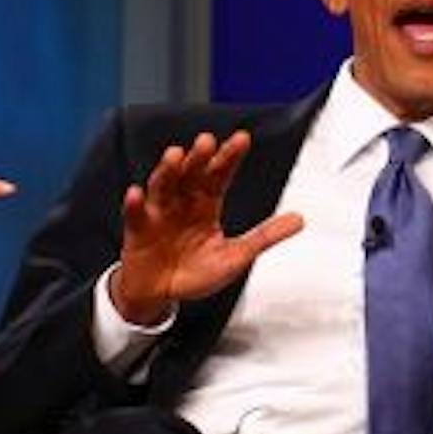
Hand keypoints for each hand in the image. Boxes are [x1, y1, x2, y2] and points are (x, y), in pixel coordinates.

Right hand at [110, 131, 302, 324]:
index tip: (242, 139)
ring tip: (175, 156)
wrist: (161, 294)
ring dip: (168, 170)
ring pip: (163, 185)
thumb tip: (299, 220)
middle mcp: (183, 202)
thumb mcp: (235, 256)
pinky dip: (133, 204)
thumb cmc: (195, 272)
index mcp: (207, 204)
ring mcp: (159, 213)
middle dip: (199, 158)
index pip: (220, 175)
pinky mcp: (137, 230)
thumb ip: (265, 236)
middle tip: (207, 142)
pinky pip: (134, 215)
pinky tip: (136, 194)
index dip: (229, 157)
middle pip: (191, 174)